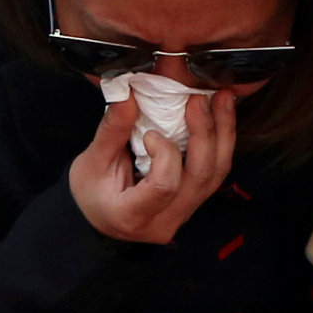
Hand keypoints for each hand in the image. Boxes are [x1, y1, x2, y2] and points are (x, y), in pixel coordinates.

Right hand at [68, 83, 236, 244]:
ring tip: (223, 100)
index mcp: (132, 215)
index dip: (165, 153)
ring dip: (222, 134)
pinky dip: (220, 143)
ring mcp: (182, 215)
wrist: (96, 216)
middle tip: (201, 98)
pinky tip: (220, 117)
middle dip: (205, 133)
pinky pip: (215, 174)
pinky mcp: (192, 203)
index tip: (150, 133)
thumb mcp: (93, 160)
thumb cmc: (89, 190)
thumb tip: (127, 91)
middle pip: (200, 177)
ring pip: (215, 175)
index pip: (165, 186)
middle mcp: (164, 221)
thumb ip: (113, 128)